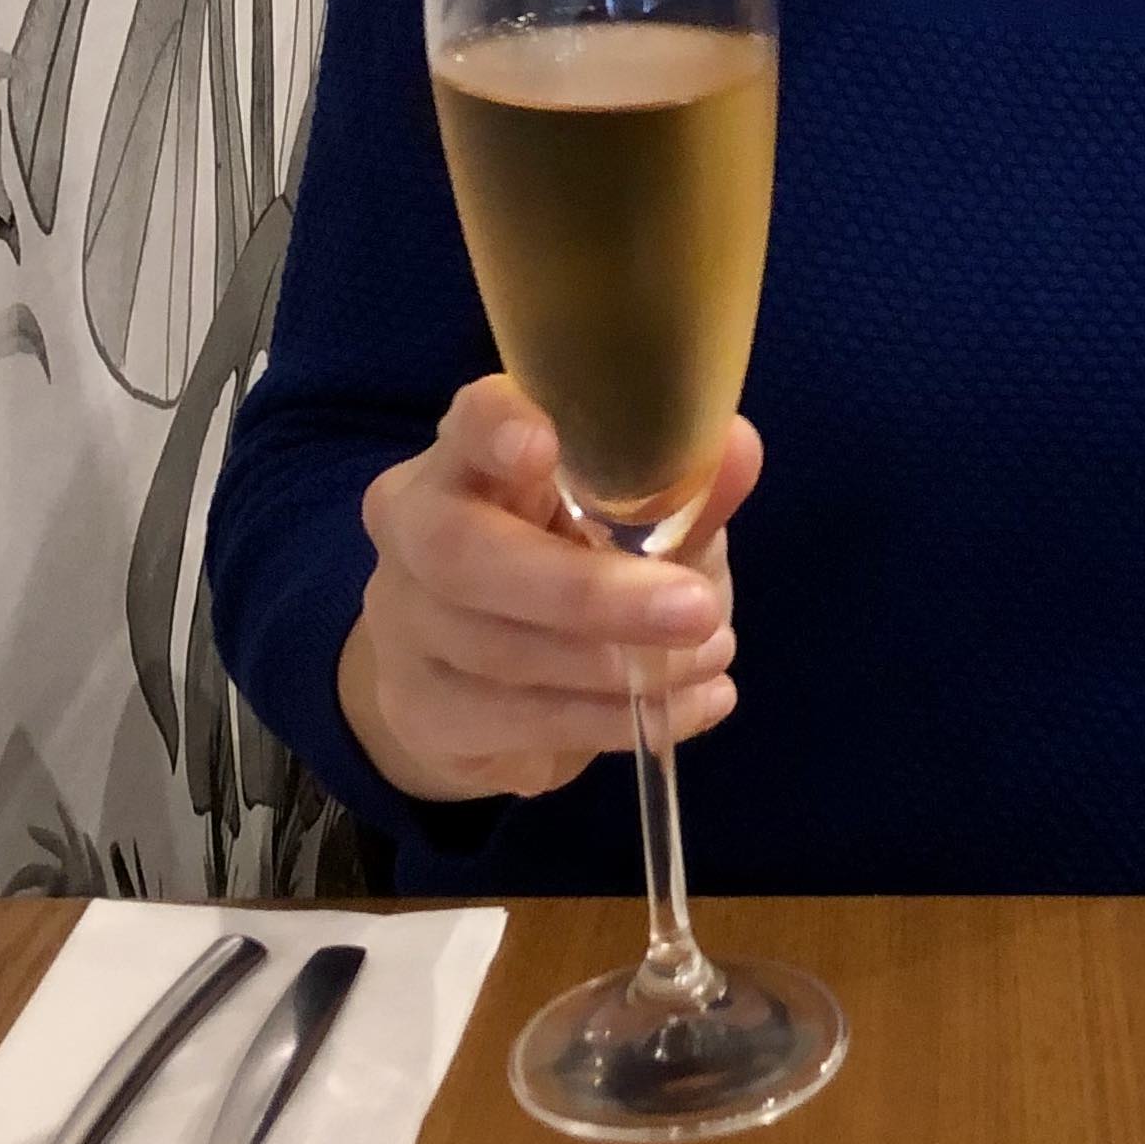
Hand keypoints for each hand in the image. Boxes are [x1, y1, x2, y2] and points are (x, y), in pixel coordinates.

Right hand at [337, 380, 758, 806]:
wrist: (478, 686)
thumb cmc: (567, 567)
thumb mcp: (630, 525)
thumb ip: (676, 490)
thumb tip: (739, 447)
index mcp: (468, 457)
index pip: (467, 423)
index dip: (497, 430)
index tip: (543, 445)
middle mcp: (415, 529)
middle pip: (465, 553)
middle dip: (587, 590)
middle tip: (699, 610)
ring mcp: (405, 624)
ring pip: (498, 649)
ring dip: (620, 665)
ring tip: (712, 656)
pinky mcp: (422, 710)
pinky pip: (516, 720)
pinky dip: (611, 720)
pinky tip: (682, 710)